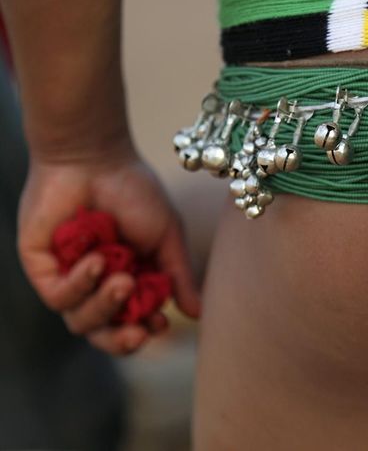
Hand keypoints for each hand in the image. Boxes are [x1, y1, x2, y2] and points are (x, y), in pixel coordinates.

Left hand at [17, 145, 199, 354]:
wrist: (95, 157)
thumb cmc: (134, 190)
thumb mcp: (167, 237)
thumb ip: (178, 276)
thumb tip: (196, 314)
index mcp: (129, 277)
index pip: (132, 320)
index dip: (143, 330)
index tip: (159, 325)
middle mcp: (97, 283)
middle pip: (102, 332)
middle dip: (120, 340)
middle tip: (138, 334)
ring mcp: (67, 276)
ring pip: (80, 320)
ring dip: (105, 307)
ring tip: (123, 282)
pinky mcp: (42, 267)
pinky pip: (58, 297)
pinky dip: (80, 284)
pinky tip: (95, 260)